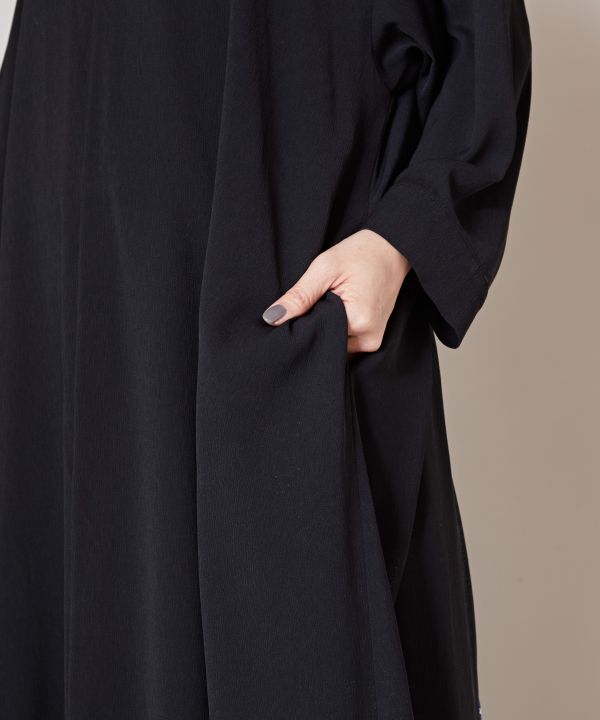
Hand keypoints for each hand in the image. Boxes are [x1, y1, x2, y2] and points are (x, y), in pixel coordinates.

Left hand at [262, 229, 410, 352]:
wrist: (394, 248)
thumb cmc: (361, 253)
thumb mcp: (325, 268)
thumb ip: (299, 296)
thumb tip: (270, 319)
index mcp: (358, 323)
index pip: (314, 337)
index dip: (299, 326)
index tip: (297, 308)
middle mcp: (368, 340)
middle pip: (325, 344)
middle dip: (312, 328)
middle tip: (312, 301)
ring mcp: (373, 343)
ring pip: (333, 345)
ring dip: (324, 329)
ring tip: (326, 304)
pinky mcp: (373, 340)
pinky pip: (344, 342)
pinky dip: (334, 330)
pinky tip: (334, 312)